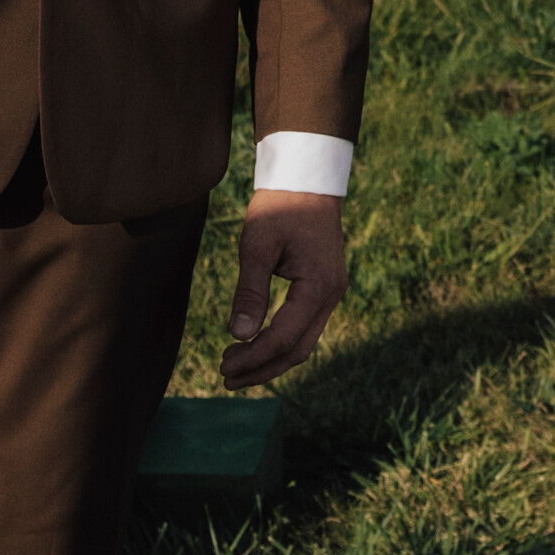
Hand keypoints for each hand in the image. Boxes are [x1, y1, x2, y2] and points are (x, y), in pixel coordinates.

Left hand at [219, 188, 346, 389]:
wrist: (308, 177)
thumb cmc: (281, 205)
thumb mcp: (258, 244)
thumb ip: (251, 291)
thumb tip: (240, 336)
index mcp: (318, 286)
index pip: (284, 338)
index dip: (253, 358)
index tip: (223, 366)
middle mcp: (331, 295)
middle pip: (298, 350)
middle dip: (262, 369)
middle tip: (226, 377)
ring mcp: (331, 292)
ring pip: (303, 342)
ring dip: (271, 359)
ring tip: (235, 366)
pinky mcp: (324, 287)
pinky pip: (304, 326)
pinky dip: (281, 341)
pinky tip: (255, 342)